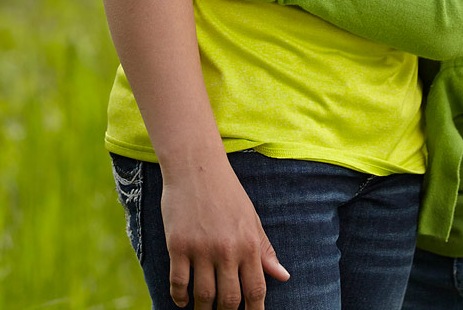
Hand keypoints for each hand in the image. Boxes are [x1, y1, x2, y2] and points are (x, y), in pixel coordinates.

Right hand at [161, 163, 289, 307]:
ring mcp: (201, 248)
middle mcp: (227, 250)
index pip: (256, 290)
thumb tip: (284, 276)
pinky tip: (183, 301)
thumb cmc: (227, 193)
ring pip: (204, 294)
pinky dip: (180, 296)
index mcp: (249, 244)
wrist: (196, 166)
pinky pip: (179, 282)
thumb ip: (265, 250)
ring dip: (204, 309)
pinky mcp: (178, 245)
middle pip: (229, 298)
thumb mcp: (251, 219)